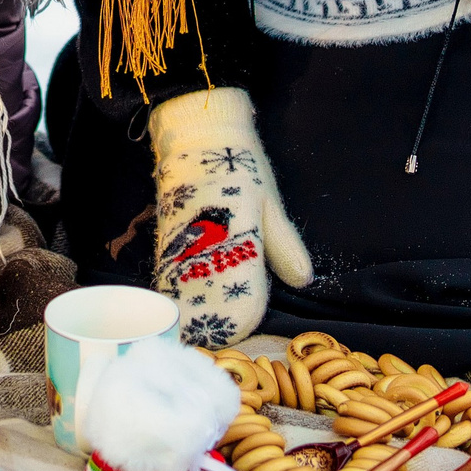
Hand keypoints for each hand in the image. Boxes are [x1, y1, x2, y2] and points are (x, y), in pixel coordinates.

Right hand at [149, 88, 311, 350]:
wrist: (199, 128)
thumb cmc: (241, 163)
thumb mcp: (270, 202)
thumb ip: (283, 244)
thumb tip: (303, 280)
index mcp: (236, 232)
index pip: (236, 286)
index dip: (237, 315)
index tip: (238, 333)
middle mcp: (204, 239)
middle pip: (202, 291)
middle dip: (207, 318)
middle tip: (210, 342)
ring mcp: (180, 235)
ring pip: (180, 282)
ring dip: (186, 306)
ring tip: (189, 332)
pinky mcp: (166, 229)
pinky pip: (167, 266)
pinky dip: (172, 287)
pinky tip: (172, 302)